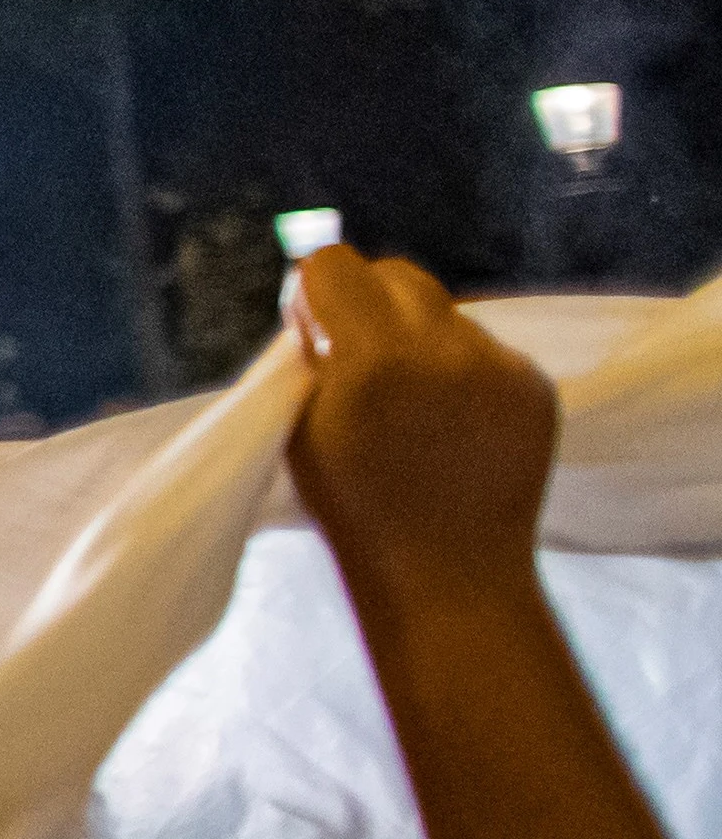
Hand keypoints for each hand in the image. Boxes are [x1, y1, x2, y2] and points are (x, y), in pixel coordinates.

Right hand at [283, 246, 558, 613]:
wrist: (447, 573)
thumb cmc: (355, 507)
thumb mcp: (302, 427)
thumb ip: (310, 354)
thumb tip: (317, 304)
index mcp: (375, 359)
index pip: (336, 265)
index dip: (316, 292)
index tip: (314, 330)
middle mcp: (447, 349)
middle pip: (398, 274)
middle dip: (369, 302)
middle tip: (359, 357)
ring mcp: (501, 367)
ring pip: (445, 313)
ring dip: (418, 339)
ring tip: (413, 405)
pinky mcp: (536, 386)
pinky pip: (486, 350)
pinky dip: (461, 372)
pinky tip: (452, 424)